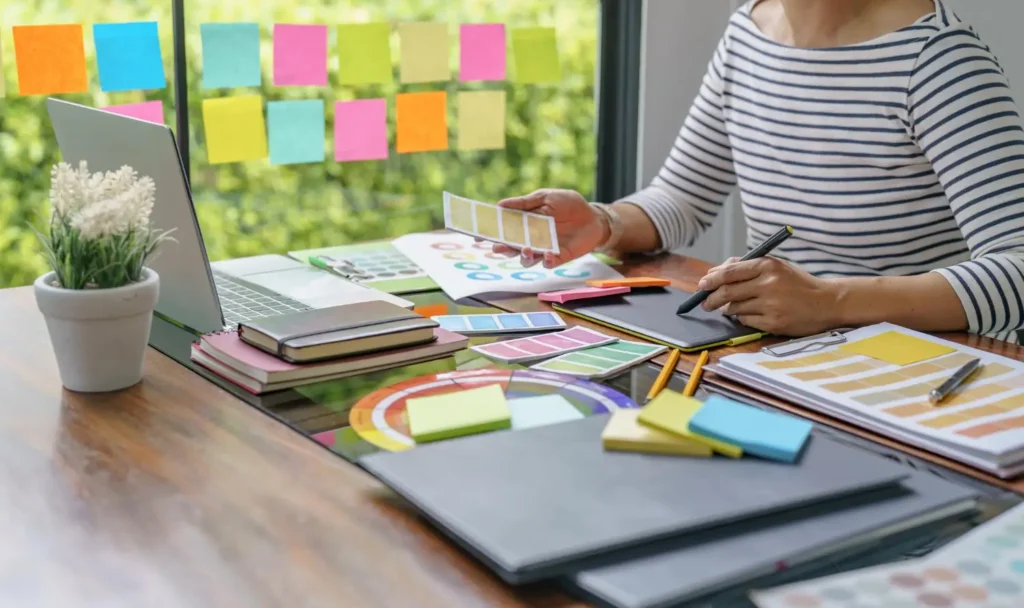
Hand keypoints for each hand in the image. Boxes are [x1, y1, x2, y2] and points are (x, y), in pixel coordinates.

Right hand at [484, 189, 606, 268]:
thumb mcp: (545, 197)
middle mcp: (531, 238)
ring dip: (523, 256)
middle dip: (502, 248)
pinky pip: (548, 263)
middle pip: (511, 247)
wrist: (593, 216)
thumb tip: (499, 204)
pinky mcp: (559, 257)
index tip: (477, 234)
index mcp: (525, 222)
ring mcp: (544, 249)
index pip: (504, 229)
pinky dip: (547, 261)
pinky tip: (549, 254)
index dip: (491, 232)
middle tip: (496, 247)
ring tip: (526, 250)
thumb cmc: (569, 204)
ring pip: (527, 259)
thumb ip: (524, 203)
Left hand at [698, 256, 840, 335]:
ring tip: (728, 307)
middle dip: (711, 298)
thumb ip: (748, 266)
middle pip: (727, 291)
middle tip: (705, 303)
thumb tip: (716, 271)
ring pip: (734, 308)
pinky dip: (742, 318)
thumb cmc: (797, 283)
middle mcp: (768, 284)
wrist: (827, 302)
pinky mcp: (774, 322)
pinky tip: (748, 315)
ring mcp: (771, 305)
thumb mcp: (776, 267)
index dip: (711, 279)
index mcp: (768, 266)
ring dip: (727, 308)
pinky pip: (746, 321)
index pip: (729, 272)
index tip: (702, 284)